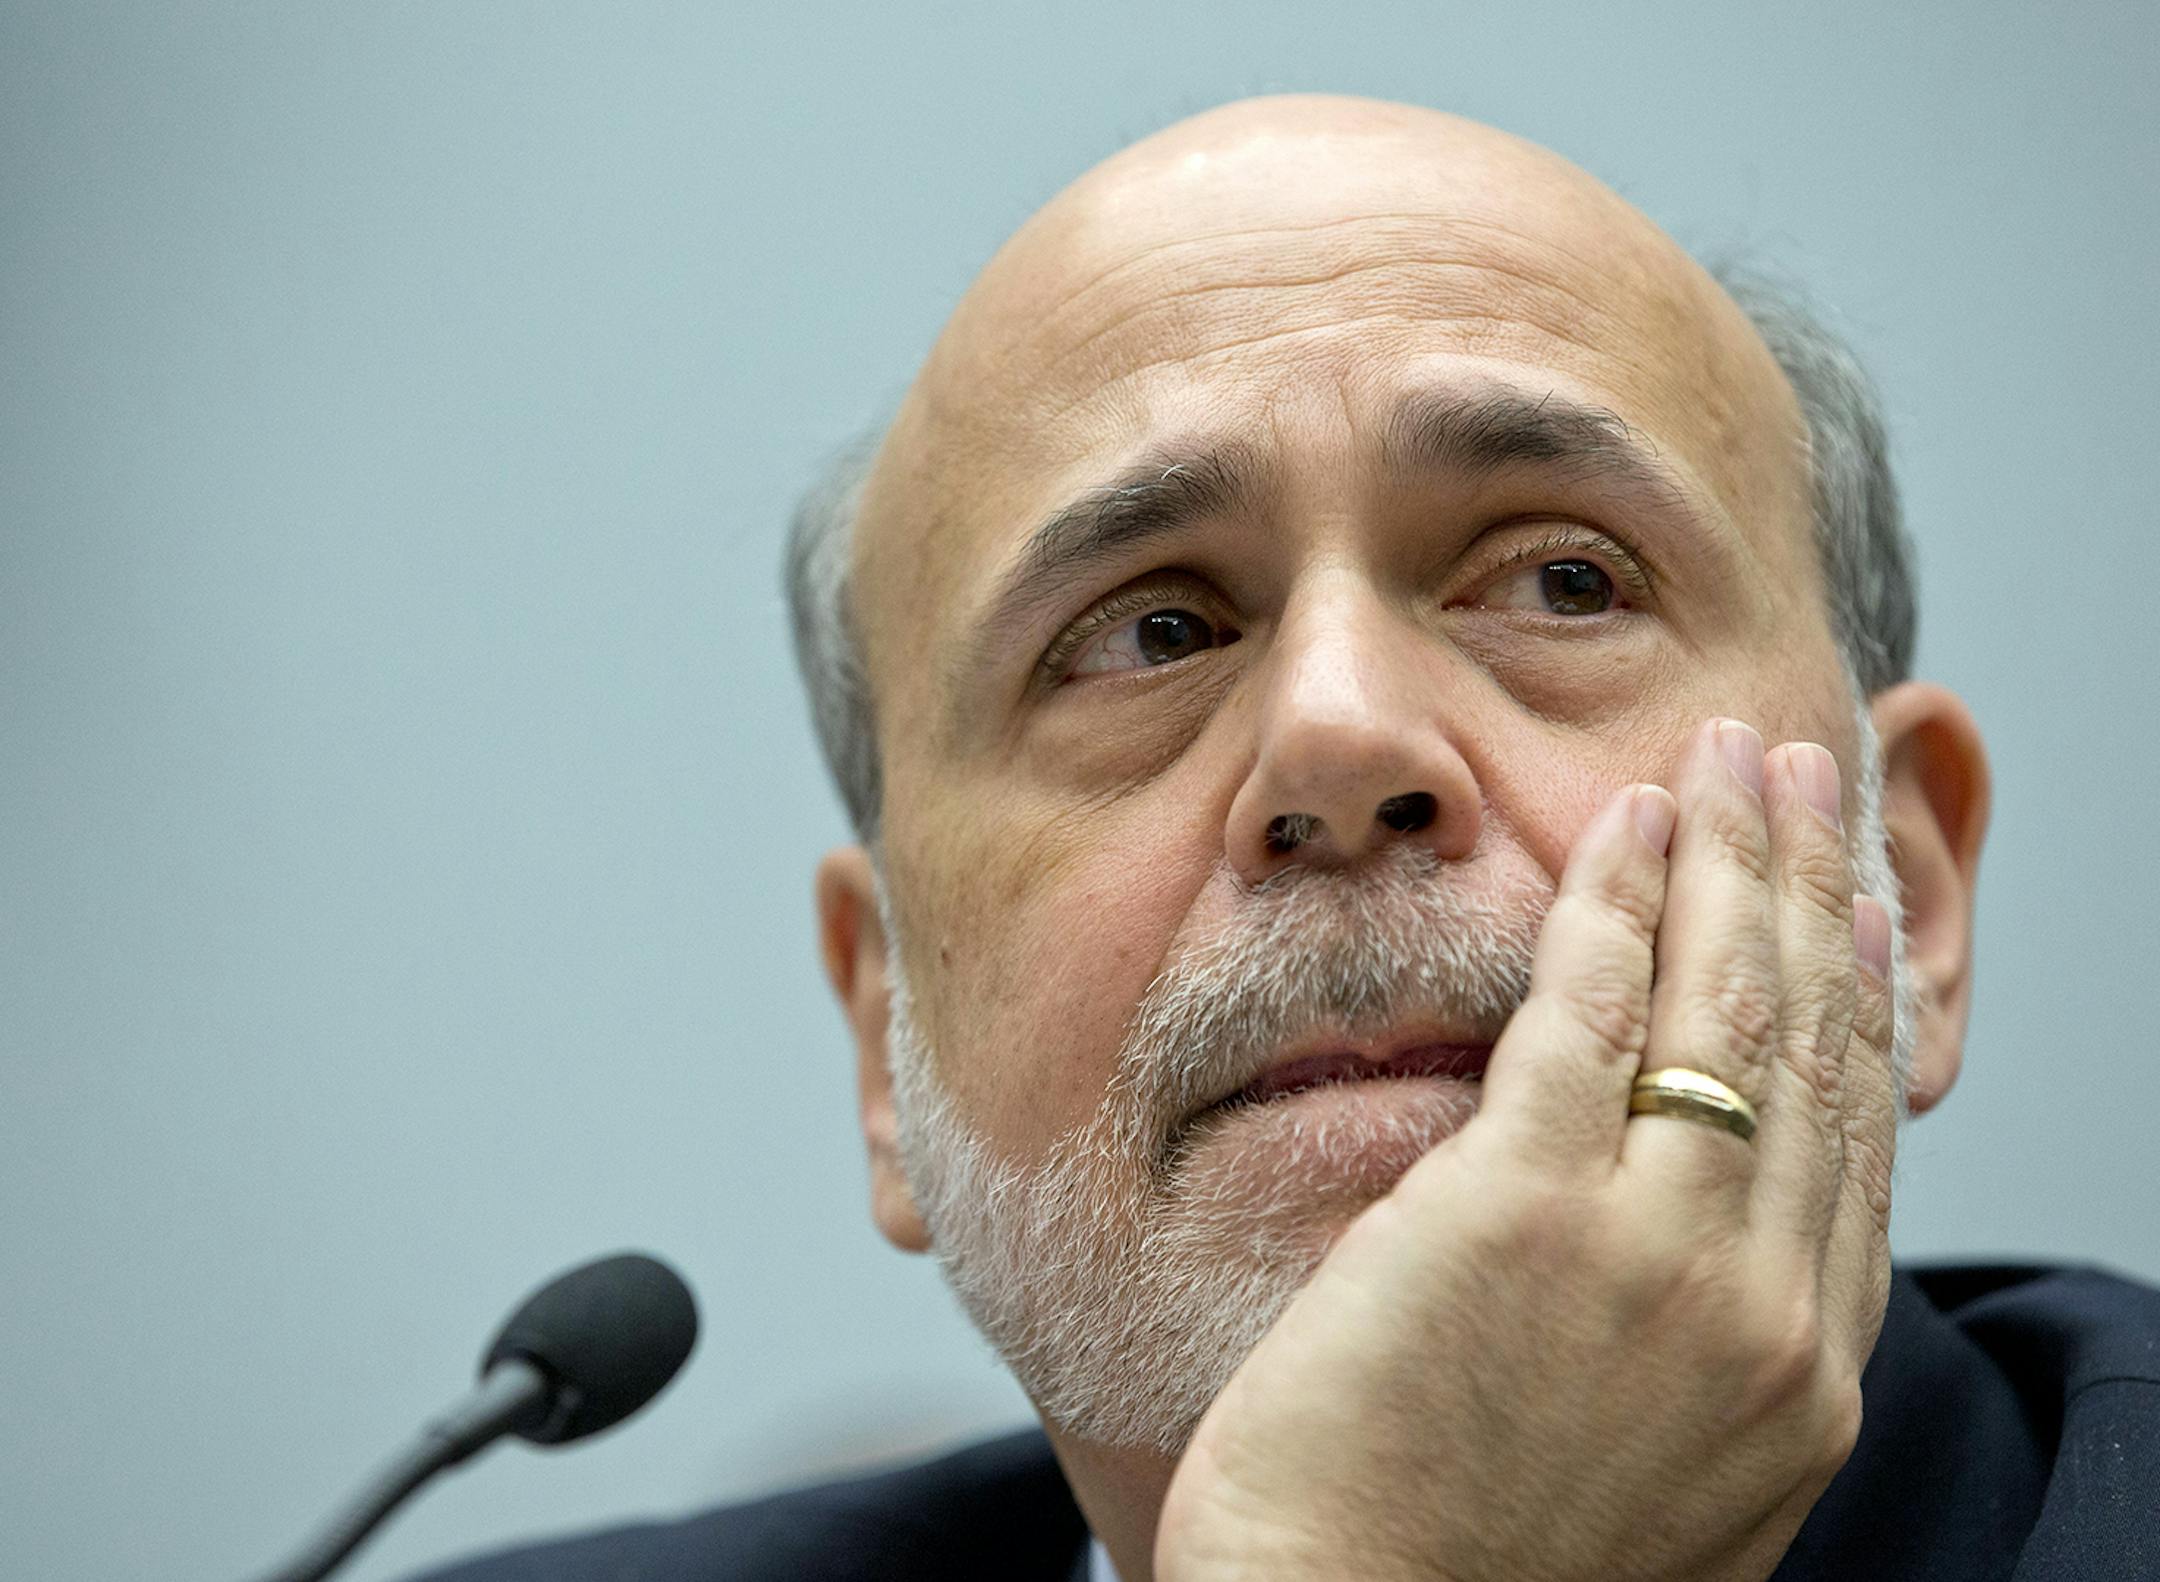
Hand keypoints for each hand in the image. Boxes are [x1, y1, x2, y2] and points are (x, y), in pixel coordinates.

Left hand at [1153, 716, 1897, 1581]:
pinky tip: (1624, 823)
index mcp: (1794, 1386)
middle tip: (1810, 781)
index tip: (1855, 914)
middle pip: (1812, 1051)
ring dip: (1735, 860)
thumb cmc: (1455, 1574)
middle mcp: (1758, 1316)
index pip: (1854, 1148)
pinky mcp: (1520, 1210)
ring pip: (1723, 1008)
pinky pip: (1585, 1011)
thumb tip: (1689, 1248)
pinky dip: (1612, 900)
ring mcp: (1652, 1259)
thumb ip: (1688, 1352)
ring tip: (1737, 760)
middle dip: (1814, 892)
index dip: (1860, 1004)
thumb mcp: (1644, 1474)